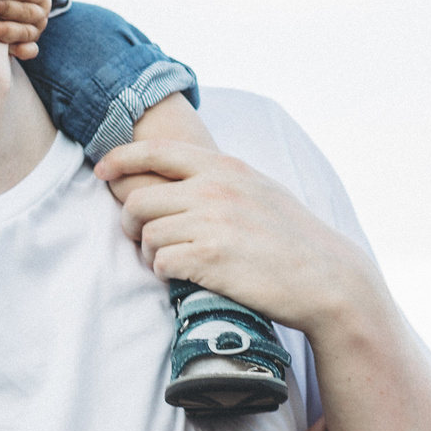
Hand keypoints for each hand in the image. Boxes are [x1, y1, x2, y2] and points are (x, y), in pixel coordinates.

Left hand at [94, 140, 375, 336]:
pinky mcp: (209, 259)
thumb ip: (223, 179)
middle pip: (139, 200)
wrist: (328, 279)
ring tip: (166, 263)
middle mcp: (215, 189)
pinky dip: (163, 272)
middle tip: (138, 238)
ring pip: (146, 234)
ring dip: (148, 253)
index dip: (121, 159)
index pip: (157, 152)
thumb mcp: (260, 190)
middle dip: (129, 222)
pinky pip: (160, 262)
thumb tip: (185, 176)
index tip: (103, 171)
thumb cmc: (294, 239)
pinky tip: (181, 276)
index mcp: (226, 167)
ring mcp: (211, 223)